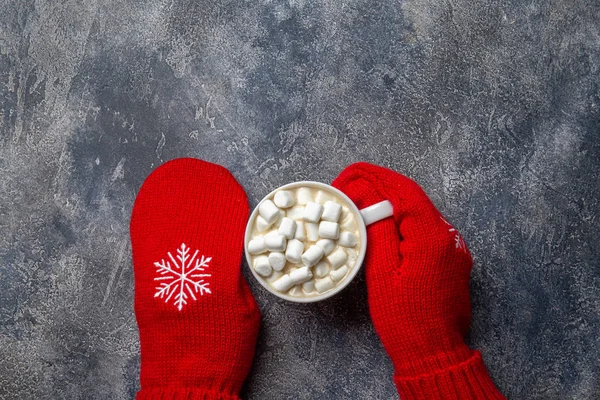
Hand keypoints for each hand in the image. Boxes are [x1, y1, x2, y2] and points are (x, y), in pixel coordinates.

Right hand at [333, 162, 503, 398]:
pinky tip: (381, 225)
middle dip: (378, 187)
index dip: (373, 177)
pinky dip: (402, 221)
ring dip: (389, 203)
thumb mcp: (382, 274)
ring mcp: (453, 248)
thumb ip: (379, 231)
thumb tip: (369, 199)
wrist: (434, 354)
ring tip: (359, 204)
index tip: (347, 177)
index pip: (403, 190)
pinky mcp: (451, 259)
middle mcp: (448, 237)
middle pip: (412, 197)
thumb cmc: (405, 320)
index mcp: (432, 237)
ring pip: (418, 212)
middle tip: (347, 190)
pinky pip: (424, 229)